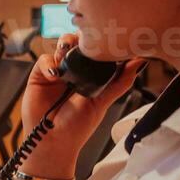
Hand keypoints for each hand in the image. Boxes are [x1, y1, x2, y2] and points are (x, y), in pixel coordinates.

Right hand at [17, 33, 145, 177]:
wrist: (53, 142)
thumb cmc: (76, 128)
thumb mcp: (102, 103)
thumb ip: (120, 82)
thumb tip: (140, 62)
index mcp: (92, 76)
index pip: (97, 51)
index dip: (101, 41)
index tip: (108, 36)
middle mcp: (74, 71)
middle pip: (79, 43)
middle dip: (82, 36)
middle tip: (86, 40)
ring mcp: (57, 72)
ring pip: (61, 46)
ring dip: (65, 44)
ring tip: (68, 51)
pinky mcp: (39, 75)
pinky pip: (44, 60)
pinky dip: (49, 63)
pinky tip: (55, 75)